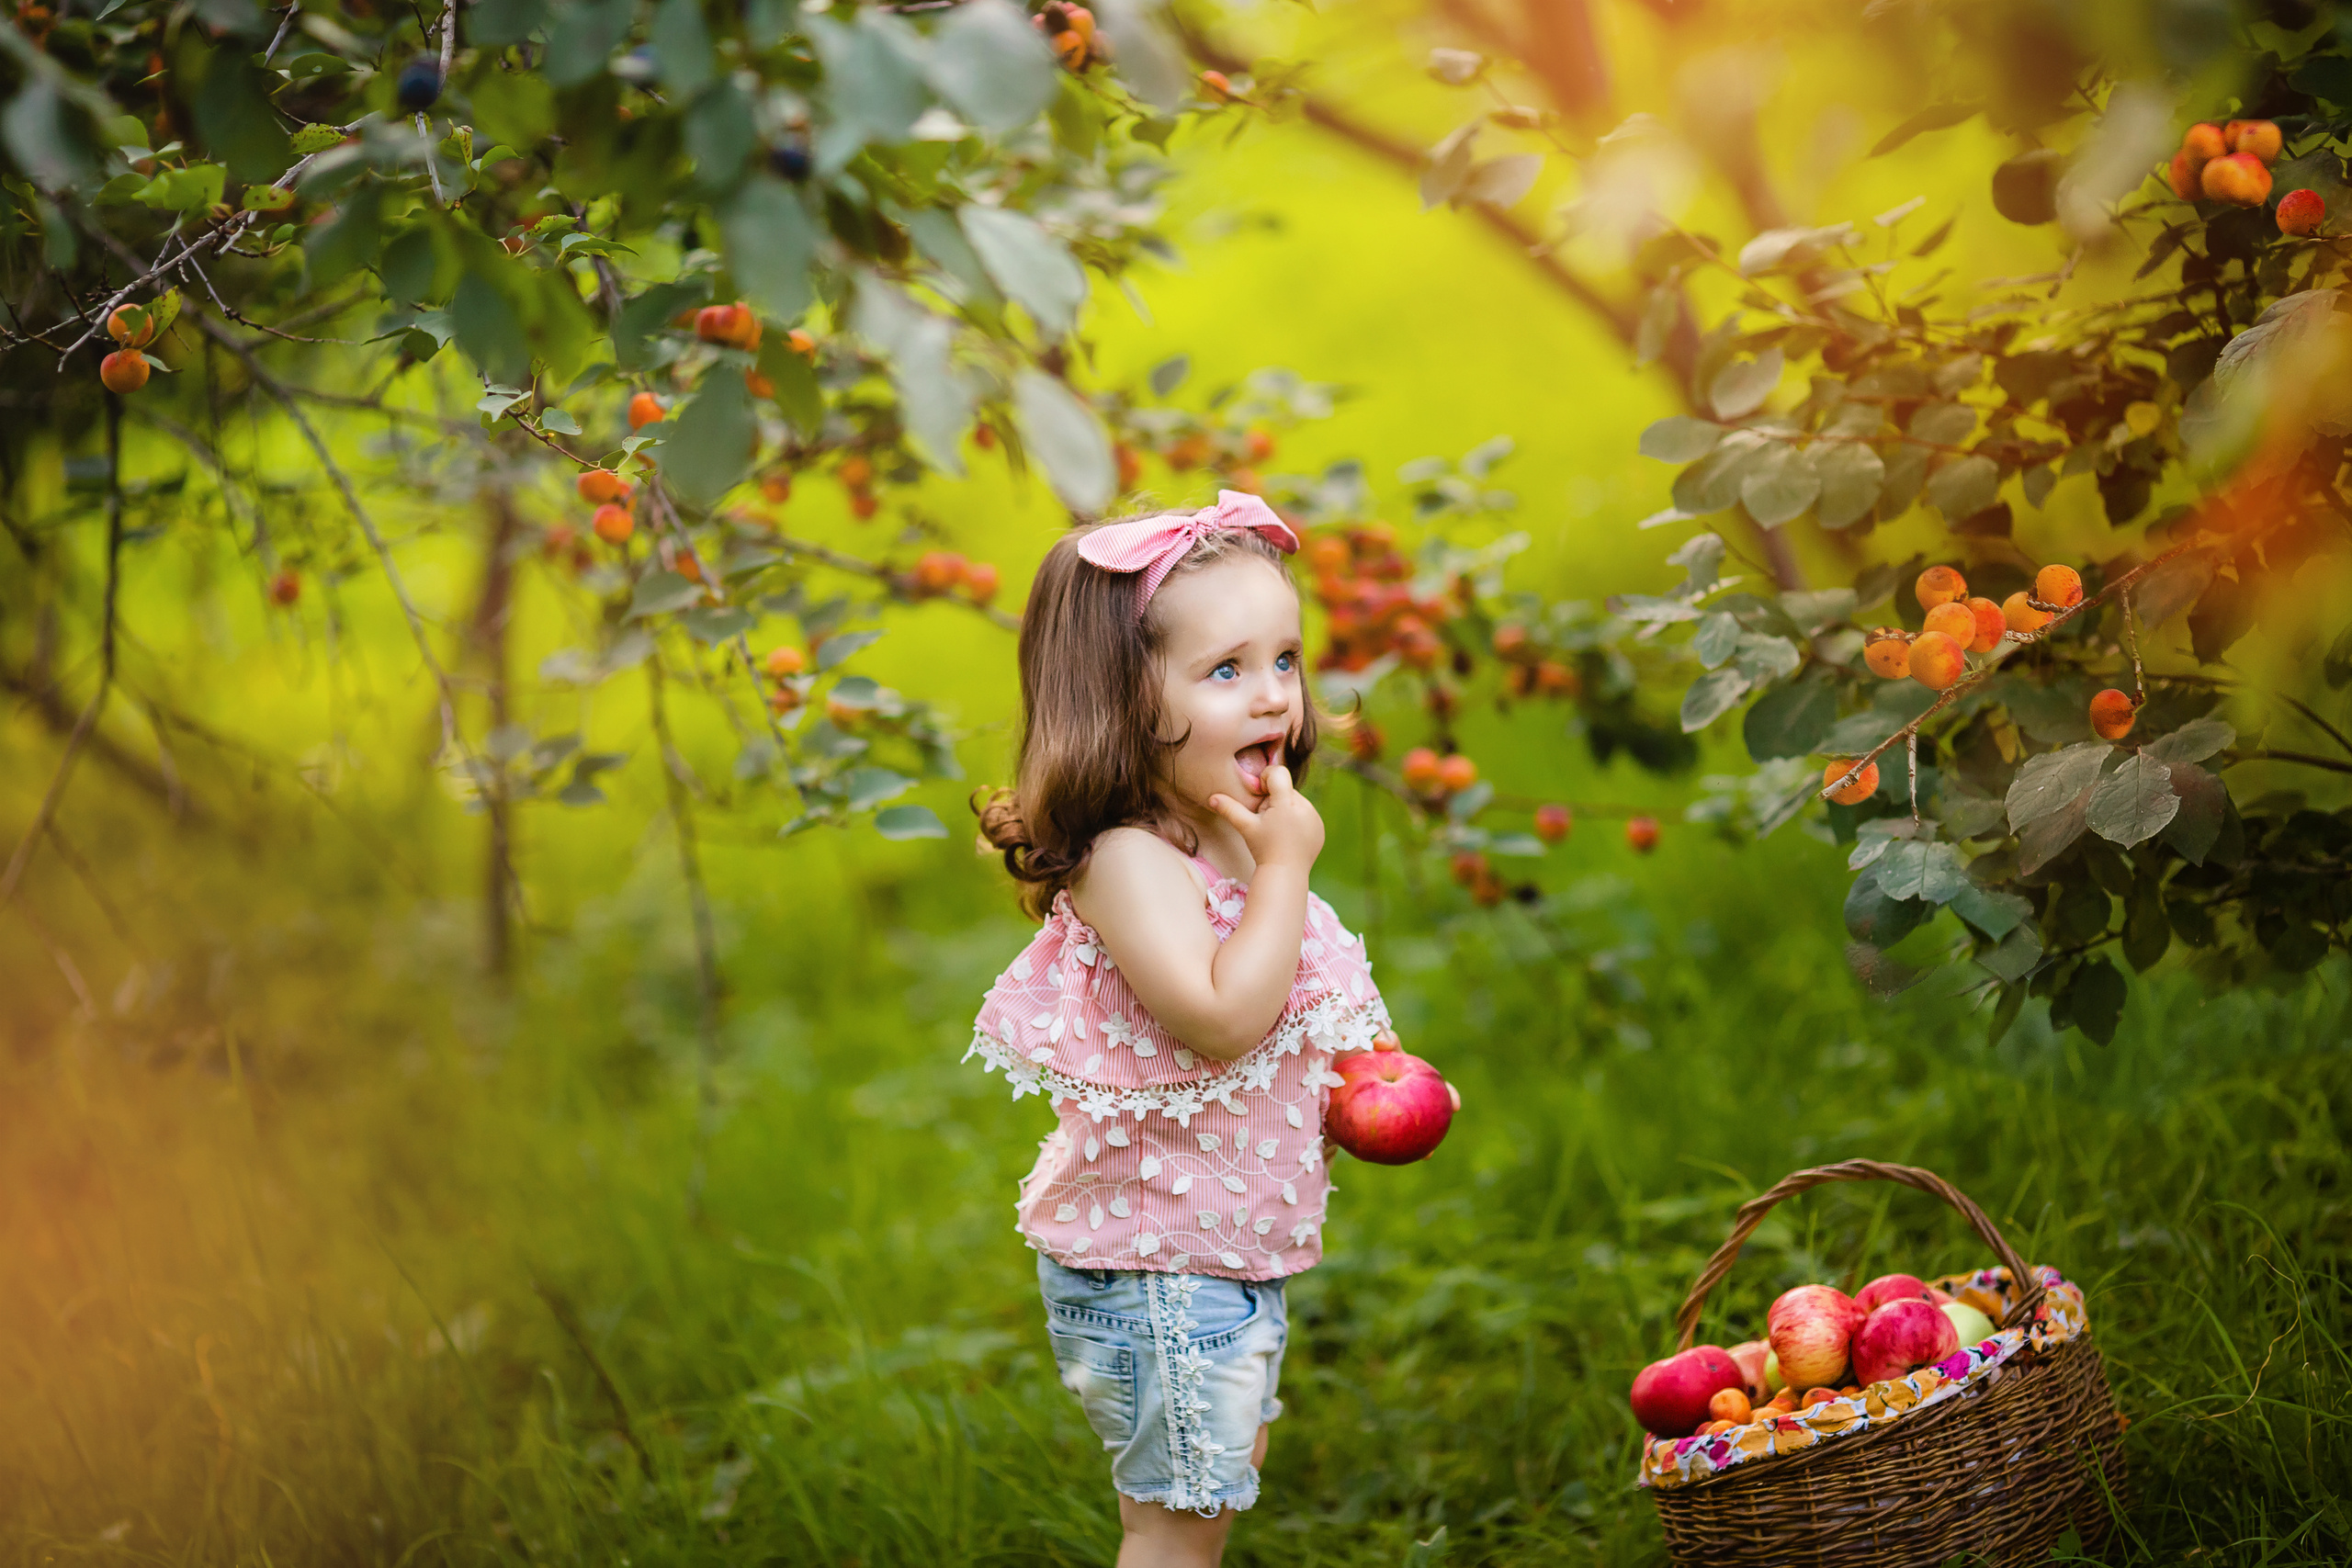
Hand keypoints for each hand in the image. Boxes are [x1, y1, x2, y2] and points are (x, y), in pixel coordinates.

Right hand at [1207, 764, 1323, 872]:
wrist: (1285, 874)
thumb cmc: (1263, 849)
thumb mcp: (1246, 827)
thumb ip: (1229, 809)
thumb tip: (1211, 797)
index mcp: (1286, 804)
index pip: (1278, 773)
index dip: (1267, 778)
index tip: (1261, 793)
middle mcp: (1304, 807)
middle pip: (1286, 789)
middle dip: (1275, 800)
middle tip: (1267, 821)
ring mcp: (1314, 818)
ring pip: (1296, 801)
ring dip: (1286, 809)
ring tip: (1278, 830)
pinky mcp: (1319, 827)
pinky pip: (1306, 814)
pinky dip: (1298, 820)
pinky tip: (1289, 836)